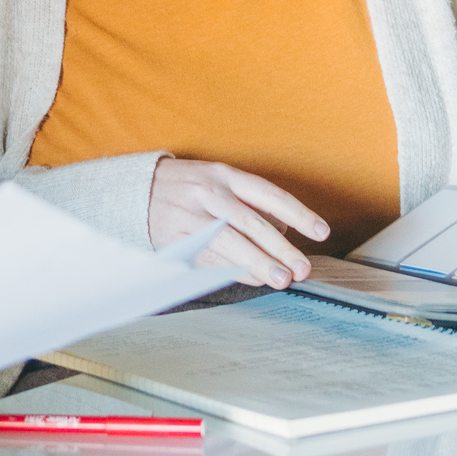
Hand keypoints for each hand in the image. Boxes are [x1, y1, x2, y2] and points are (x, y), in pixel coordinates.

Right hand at [148, 158, 325, 286]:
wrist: (135, 191)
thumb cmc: (189, 186)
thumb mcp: (219, 180)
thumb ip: (252, 201)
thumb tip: (285, 229)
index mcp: (224, 175)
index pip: (269, 194)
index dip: (298, 213)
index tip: (321, 231)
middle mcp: (209, 194)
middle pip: (251, 224)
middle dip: (279, 249)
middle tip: (300, 269)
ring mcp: (190, 218)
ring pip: (230, 245)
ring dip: (258, 265)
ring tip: (281, 280)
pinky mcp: (176, 240)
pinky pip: (209, 260)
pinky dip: (232, 271)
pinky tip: (252, 280)